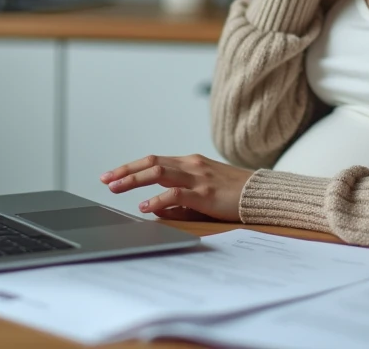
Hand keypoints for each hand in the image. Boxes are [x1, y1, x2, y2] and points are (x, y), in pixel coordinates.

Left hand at [100, 154, 252, 221]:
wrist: (262, 195)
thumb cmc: (235, 195)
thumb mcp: (204, 192)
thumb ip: (180, 198)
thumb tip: (155, 208)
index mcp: (191, 163)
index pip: (154, 161)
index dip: (131, 167)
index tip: (112, 175)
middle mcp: (192, 165)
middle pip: (151, 162)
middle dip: (126, 171)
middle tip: (106, 180)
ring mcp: (198, 178)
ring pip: (159, 172)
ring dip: (134, 180)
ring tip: (116, 188)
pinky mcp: (205, 193)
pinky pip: (176, 193)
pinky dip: (158, 199)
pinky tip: (146, 206)